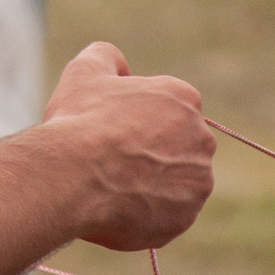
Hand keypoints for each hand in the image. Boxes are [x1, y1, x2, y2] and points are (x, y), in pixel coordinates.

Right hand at [41, 41, 214, 250]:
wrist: (72, 175)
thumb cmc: (79, 121)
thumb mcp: (85, 72)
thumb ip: (107, 56)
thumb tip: (122, 68)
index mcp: (184, 99)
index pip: (168, 112)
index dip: (137, 122)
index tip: (113, 133)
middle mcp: (201, 139)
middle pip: (177, 148)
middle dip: (151, 154)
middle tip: (112, 161)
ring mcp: (197, 182)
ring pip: (174, 184)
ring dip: (151, 186)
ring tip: (113, 187)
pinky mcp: (184, 218)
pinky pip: (167, 217)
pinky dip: (146, 215)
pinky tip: (117, 208)